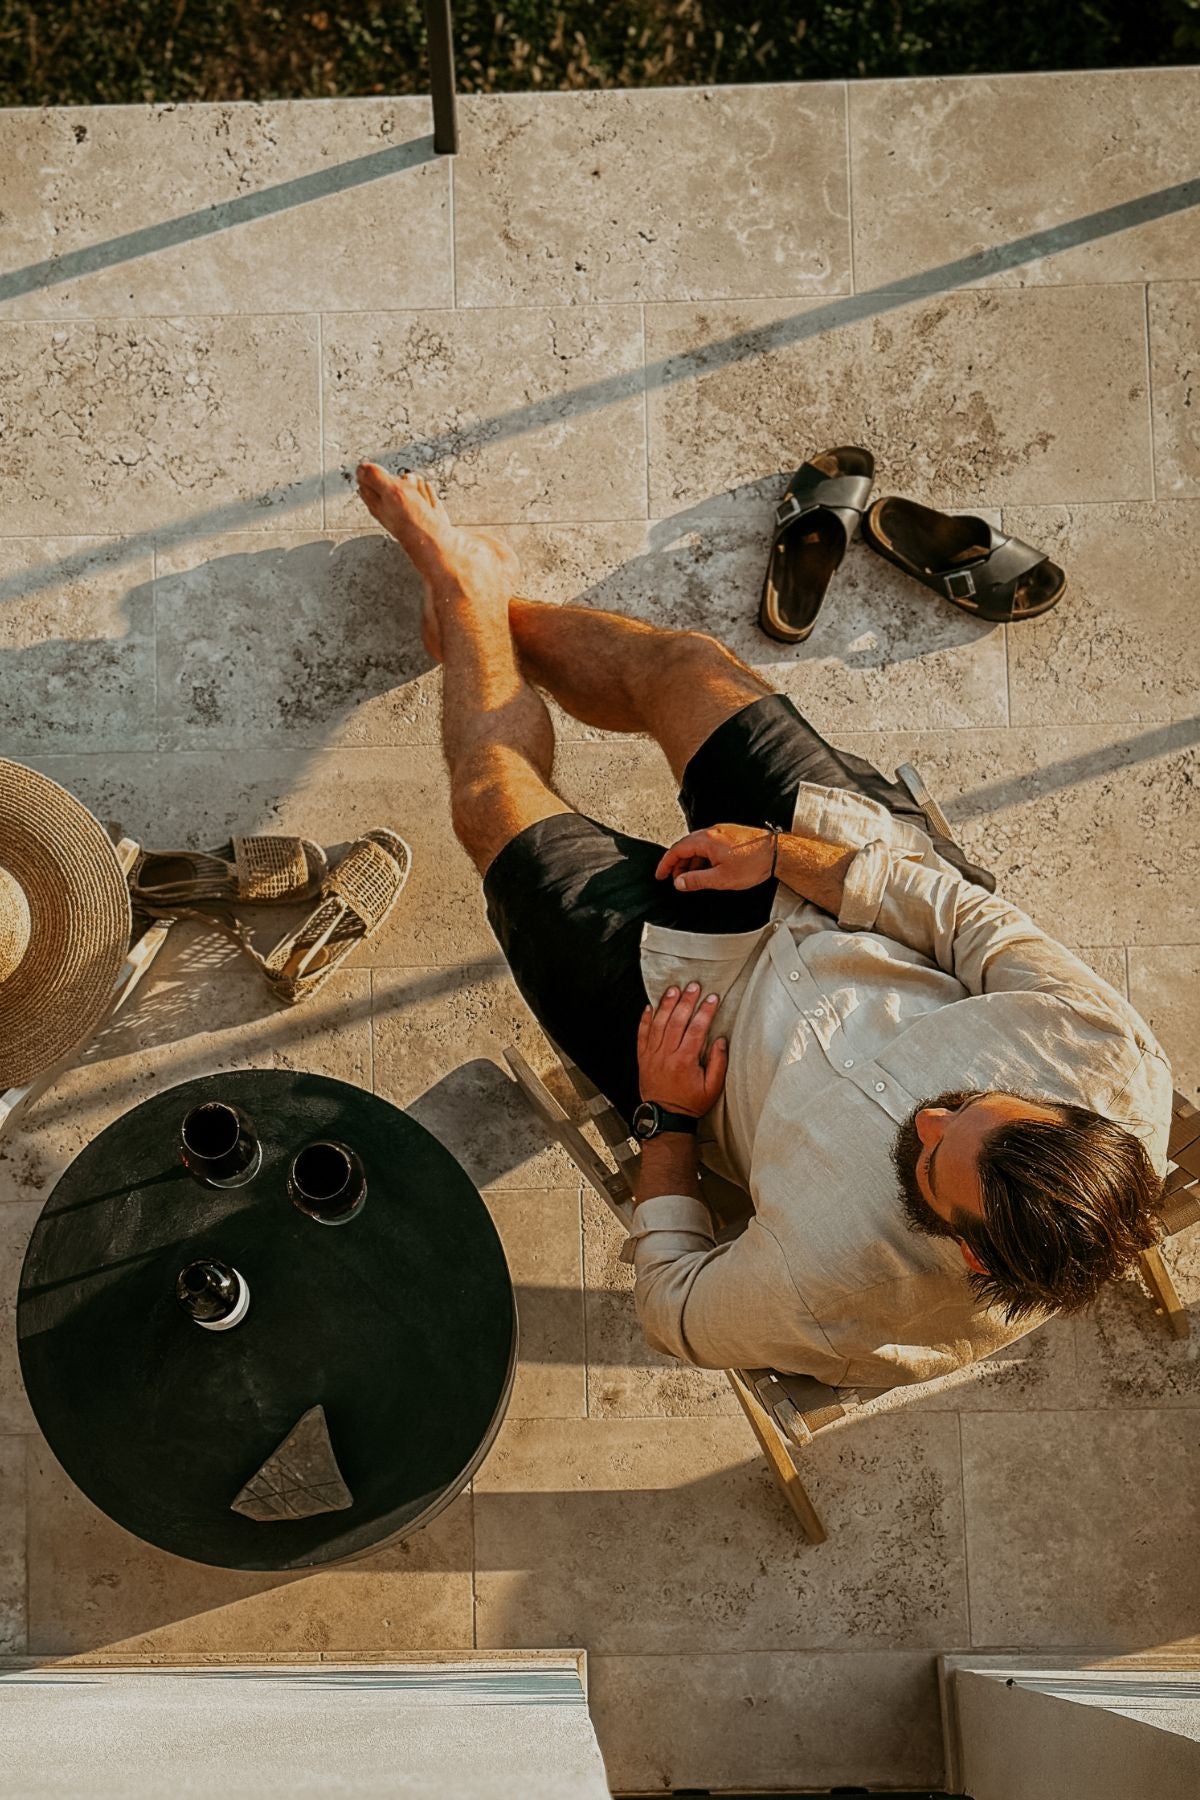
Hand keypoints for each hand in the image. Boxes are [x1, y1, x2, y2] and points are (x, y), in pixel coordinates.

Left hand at [637, 983, 727, 1116]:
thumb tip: (721, 1040)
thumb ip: (718, 1063)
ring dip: (666, 1004)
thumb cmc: (691, 1103)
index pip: (696, 1029)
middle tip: (694, 986)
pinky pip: (642, 1034)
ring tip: (674, 989)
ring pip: (658, 1024)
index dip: (705, 1011)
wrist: (665, 1117)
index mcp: (685, 1061)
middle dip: (686, 1001)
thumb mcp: (713, 1088)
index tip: (713, 998)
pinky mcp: (643, 1058)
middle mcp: (667, 1055)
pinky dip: (645, 1019)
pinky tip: (650, 1006)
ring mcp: (652, 1055)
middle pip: (676, 1021)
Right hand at [655, 822, 776, 892]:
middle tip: (674, 879)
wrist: (777, 853)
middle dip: (677, 864)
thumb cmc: (754, 863)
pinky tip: (707, 870)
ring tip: (691, 878)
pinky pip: (709, 846)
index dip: (666, 864)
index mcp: (706, 840)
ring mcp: (722, 832)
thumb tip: (679, 882)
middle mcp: (712, 832)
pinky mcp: (730, 835)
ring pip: (698, 846)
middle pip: (685, 846)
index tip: (660, 874)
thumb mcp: (721, 878)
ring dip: (690, 862)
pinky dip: (702, 858)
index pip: (677, 850)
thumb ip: (696, 880)